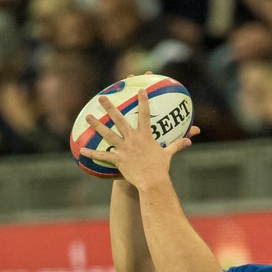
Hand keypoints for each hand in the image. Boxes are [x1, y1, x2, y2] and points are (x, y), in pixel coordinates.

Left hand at [79, 90, 199, 189]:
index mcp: (145, 136)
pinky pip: (103, 155)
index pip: (144, 114)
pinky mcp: (118, 160)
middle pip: (119, 119)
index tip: (140, 89)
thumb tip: (190, 140)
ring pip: (108, 134)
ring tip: (88, 117)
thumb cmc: (161, 168)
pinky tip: (82, 150)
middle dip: (110, 107)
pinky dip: (92, 153)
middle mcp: (133, 139)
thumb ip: (178, 145)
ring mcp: (124, 149)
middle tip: (102, 98)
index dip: (143, 101)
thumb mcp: (169, 154)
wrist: (153, 182)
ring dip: (97, 125)